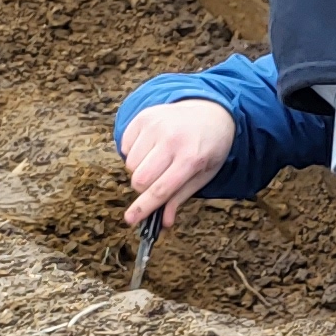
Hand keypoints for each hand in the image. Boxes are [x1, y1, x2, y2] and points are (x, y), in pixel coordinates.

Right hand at [118, 97, 237, 228]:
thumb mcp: (204, 174)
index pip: (161, 189)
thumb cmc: (209, 148)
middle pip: (140, 179)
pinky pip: (124, 146)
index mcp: (192, 158)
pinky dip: (134, 152)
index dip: (144, 207)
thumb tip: (164, 222)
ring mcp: (156, 126)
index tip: (130, 219)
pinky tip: (151, 146)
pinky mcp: (144, 117)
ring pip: (130, 164)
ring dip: (139, 169)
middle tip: (158, 180)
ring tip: (159, 159)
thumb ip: (181, 197)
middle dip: (143, 188)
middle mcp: (172, 140)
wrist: (212, 112)